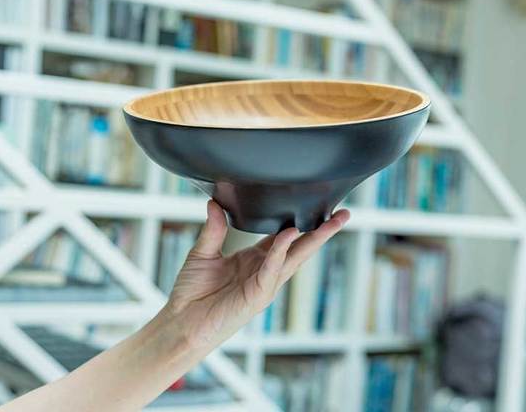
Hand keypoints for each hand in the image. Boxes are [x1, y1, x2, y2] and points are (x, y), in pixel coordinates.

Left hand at [166, 200, 349, 346]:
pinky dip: (280, 252)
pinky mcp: (257, 296)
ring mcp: (264, 285)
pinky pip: (271, 270)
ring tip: (331, 222)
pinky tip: (288, 235)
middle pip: (300, 247)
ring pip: (294, 258)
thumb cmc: (192, 293)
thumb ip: (213, 229)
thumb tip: (215, 203)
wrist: (181, 322)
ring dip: (313, 239)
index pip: (283, 238)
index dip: (299, 222)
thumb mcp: (202, 253)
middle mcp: (264, 272)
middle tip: (343, 214)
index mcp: (255, 260)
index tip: (315, 205)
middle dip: (322, 231)